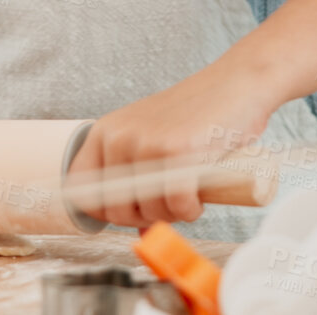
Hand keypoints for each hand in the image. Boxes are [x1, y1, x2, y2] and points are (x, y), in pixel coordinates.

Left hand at [69, 66, 278, 228]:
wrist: (237, 83)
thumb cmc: (197, 114)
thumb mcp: (154, 140)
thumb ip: (137, 179)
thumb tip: (139, 233)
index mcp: (105, 132)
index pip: (79, 190)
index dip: (103, 213)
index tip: (129, 214)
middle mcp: (119, 138)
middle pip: (115, 210)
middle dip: (144, 219)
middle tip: (167, 205)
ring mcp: (147, 145)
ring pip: (148, 212)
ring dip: (172, 215)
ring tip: (188, 194)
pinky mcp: (179, 154)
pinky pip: (178, 207)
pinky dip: (191, 211)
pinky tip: (199, 197)